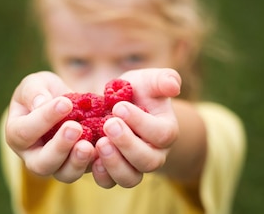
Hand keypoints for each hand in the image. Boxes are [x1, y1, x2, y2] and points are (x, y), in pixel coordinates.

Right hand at [5, 71, 95, 182]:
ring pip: (64, 174)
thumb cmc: (43, 92)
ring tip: (89, 145)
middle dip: (59, 147)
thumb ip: (34, 91)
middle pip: (41, 164)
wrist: (64, 104)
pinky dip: (97, 163)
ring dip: (77, 162)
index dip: (44, 119)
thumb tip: (41, 104)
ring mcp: (57, 165)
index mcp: (16, 135)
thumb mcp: (35, 84)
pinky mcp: (79, 166)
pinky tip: (105, 148)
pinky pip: (88, 172)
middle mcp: (33, 156)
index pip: (25, 132)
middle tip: (75, 128)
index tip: (65, 103)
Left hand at [91, 68, 181, 187]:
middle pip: (148, 161)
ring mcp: (133, 166)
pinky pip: (109, 182)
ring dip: (114, 163)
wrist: (117, 107)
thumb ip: (162, 80)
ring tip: (99, 143)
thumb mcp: (148, 81)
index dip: (141, 122)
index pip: (161, 134)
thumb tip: (173, 85)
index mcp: (166, 132)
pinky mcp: (113, 172)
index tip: (119, 107)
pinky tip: (90, 157)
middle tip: (108, 124)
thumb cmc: (136, 92)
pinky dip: (100, 174)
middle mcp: (154, 154)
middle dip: (127, 143)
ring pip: (130, 178)